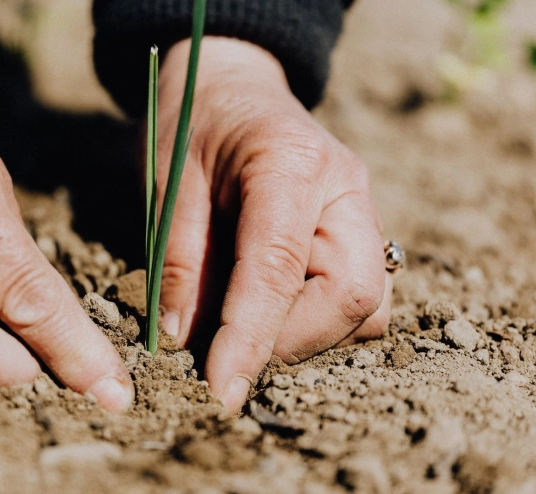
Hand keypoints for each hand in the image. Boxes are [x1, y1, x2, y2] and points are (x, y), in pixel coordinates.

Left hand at [156, 37, 391, 412]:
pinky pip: (361, 297)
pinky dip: (319, 321)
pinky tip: (272, 307)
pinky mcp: (362, 232)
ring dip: (308, 335)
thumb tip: (184, 340)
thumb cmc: (193, 125)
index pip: (279, 268)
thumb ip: (178, 259)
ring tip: (247, 325)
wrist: (232, 86)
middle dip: (291, 341)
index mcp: (290, 162)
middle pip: (353, 295)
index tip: (220, 391)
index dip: (250, 338)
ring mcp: (363, 210)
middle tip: (229, 350)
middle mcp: (345, 188)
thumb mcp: (167, 183)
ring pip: (368, 306)